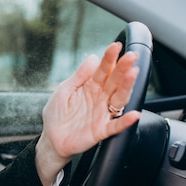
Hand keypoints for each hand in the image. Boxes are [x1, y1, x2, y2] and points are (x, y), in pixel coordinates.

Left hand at [36, 42, 140, 185]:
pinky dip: (125, 121)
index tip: (116, 46)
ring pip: (119, 99)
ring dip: (127, 87)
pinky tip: (134, 114)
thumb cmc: (57, 114)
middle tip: (131, 56)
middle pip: (114, 81)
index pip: (103, 70)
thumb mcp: (64, 91)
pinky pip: (116, 126)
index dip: (109, 58)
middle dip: (123, 68)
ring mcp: (102, 113)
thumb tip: (92, 58)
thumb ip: (79, 76)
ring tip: (133, 74)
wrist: (51, 138)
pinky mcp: (101, 130)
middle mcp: (100, 98)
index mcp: (90, 87)